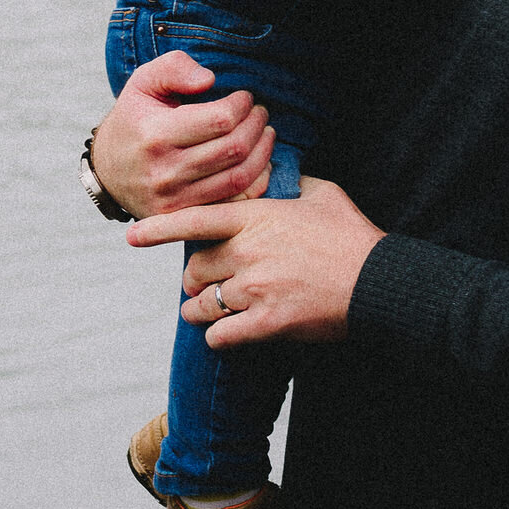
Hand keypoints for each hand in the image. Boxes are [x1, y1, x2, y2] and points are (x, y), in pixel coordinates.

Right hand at [89, 51, 274, 220]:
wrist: (107, 170)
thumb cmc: (134, 120)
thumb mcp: (143, 82)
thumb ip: (174, 68)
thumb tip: (209, 80)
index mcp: (156, 134)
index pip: (219, 119)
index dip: (242, 104)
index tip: (245, 97)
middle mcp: (165, 171)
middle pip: (233, 148)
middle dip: (256, 125)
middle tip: (260, 112)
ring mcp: (175, 199)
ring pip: (238, 177)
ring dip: (262, 152)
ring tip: (266, 133)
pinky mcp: (183, 217)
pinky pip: (233, 202)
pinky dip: (255, 181)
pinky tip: (259, 162)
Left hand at [127, 176, 383, 342]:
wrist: (376, 281)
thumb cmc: (350, 235)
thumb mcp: (321, 193)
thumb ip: (289, 182)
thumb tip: (274, 173)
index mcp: (257, 218)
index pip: (195, 220)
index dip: (159, 228)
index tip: (132, 235)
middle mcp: (248, 253)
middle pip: (194, 270)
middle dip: (196, 279)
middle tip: (207, 282)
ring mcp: (255, 289)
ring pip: (201, 305)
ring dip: (202, 309)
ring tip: (211, 310)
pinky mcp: (266, 323)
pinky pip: (220, 335)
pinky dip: (219, 335)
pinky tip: (228, 332)